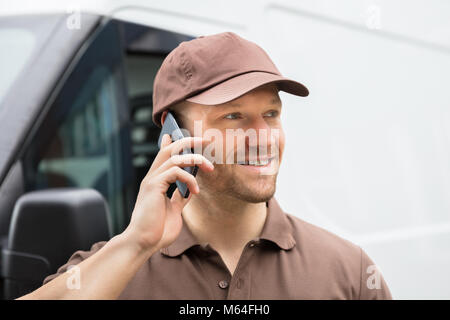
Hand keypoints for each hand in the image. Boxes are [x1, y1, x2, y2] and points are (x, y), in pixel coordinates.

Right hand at [122, 134, 213, 253]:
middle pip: (170, 149)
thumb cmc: (158, 230)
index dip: (172, 141)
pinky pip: (175, 171)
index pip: (163, 154)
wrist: (144, 243)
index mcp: (156, 181)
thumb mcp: (174, 210)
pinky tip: (195, 192)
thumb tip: (190, 189)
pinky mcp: (153, 186)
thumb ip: (180, 197)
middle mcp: (152, 177)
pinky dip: (189, 179)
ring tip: (210, 167)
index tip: (181, 132)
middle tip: (206, 140)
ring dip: (196, 159)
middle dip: (188, 140)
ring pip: (175, 156)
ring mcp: (152, 180)